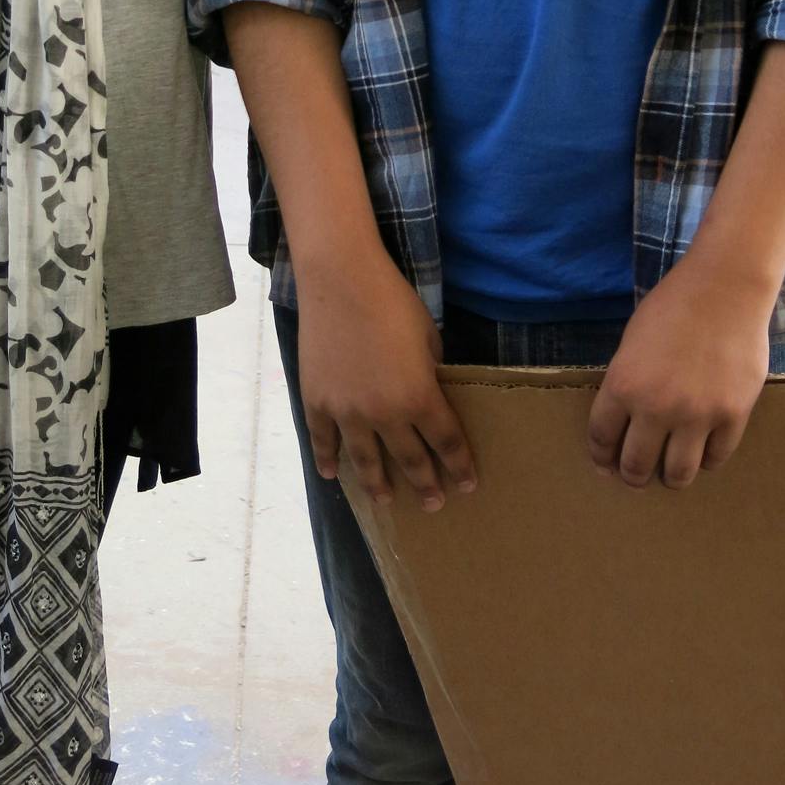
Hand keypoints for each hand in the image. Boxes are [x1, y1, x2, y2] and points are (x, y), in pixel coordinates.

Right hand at [296, 251, 476, 510]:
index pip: (446, 443)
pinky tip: (332, 475)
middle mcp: (384, 415)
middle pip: (409, 460)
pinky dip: (327, 460)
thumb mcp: (428, 337)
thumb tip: (430, 391)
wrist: (340, 280)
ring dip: (377, 485)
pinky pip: (323, 440)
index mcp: (419, 397)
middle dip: (425, 485)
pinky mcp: (316, 401)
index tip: (468, 485)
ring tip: (385, 501)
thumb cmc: (392, 301)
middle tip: (433, 504)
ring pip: (365, 461)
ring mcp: (346, 412)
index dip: (459, 466)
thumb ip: (431, 372)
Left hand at [586, 257, 772, 490]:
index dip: (601, 456)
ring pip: (678, 474)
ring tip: (670, 473)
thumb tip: (622, 419)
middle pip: (636, 465)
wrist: (724, 290)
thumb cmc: (673, 307)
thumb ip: (626, 383)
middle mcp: (656, 407)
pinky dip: (707, 459)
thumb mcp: (632, 342)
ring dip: (670, 478)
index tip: (605, 464)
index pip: (602, 438)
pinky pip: (716, 458)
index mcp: (623, 385)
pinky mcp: (732, 416)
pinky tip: (703, 450)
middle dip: (632, 476)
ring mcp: (697, 416)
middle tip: (636, 475)